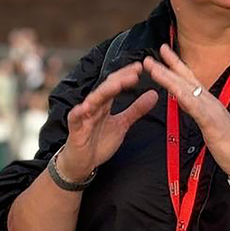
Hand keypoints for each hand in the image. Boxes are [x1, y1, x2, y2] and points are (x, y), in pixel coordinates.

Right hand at [61, 61, 158, 181]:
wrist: (82, 162)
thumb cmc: (99, 142)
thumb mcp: (122, 124)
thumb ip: (136, 109)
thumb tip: (153, 94)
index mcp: (105, 103)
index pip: (115, 84)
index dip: (127, 75)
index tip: (140, 67)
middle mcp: (94, 106)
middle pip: (106, 88)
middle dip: (119, 79)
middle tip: (134, 72)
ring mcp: (83, 116)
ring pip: (93, 100)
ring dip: (104, 91)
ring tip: (117, 84)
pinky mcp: (76, 129)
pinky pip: (76, 118)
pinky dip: (80, 112)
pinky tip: (86, 107)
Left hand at [142, 44, 229, 176]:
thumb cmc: (228, 143)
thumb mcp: (209, 124)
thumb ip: (198, 111)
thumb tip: (185, 101)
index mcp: (206, 102)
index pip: (188, 79)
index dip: (174, 65)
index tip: (162, 51)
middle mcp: (208, 101)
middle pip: (185, 80)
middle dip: (167, 66)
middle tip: (149, 56)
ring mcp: (211, 110)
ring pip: (187, 90)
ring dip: (169, 78)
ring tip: (154, 69)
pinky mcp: (212, 123)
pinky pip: (197, 109)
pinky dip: (186, 99)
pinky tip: (175, 92)